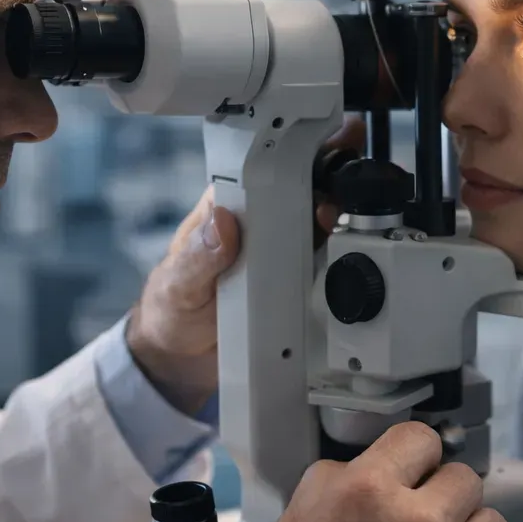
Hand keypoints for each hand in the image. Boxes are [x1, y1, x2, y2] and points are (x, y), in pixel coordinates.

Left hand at [126, 117, 366, 414]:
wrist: (181, 360)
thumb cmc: (170, 309)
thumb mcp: (177, 284)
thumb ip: (199, 257)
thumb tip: (222, 222)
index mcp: (227, 210)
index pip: (263, 173)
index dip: (292, 161)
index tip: (313, 162)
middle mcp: (259, 227)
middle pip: (302, 193)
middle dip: (330, 185)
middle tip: (341, 194)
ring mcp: (280, 255)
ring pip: (320, 228)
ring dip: (342, 222)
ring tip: (350, 225)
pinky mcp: (295, 284)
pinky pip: (323, 268)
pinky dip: (340, 263)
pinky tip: (352, 261)